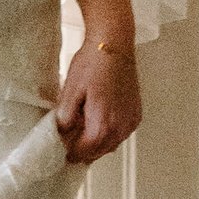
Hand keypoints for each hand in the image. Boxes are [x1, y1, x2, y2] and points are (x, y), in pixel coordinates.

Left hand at [55, 36, 139, 164]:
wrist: (113, 44)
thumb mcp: (70, 90)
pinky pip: (122, 132)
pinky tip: (99, 124)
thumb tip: (62, 132)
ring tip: (83, 134)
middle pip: (100, 151)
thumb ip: (65, 117)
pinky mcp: (136, 113)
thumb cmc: (92, 64)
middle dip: (85, 151)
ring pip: (113, 143)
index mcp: (103, 124)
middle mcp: (121, 127)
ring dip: (98, 144)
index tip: (64, 154)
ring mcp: (130, 120)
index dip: (72, 154)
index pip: (85, 151)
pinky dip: (110, 134)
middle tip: (71, 147)